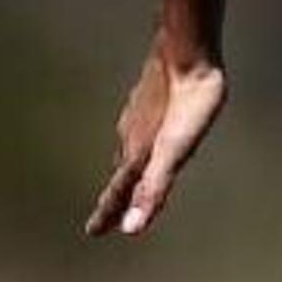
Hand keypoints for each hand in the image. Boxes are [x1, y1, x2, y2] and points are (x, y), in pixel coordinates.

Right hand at [83, 39, 227, 236]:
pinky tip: (143, 135)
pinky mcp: (149, 98)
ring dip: (125, 171)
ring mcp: (138, 115)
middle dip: (114, 199)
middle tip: (105, 218)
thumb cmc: (189, 102)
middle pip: (120, 176)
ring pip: (126, 151)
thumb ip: (154, 190)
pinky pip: (137, 128)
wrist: (188, 49)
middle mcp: (131, 137)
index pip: (118, 192)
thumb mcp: (175, 152)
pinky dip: (135, 143)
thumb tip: (132, 229)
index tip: (93, 232)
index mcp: (137, 154)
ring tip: (125, 182)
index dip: (108, 213)